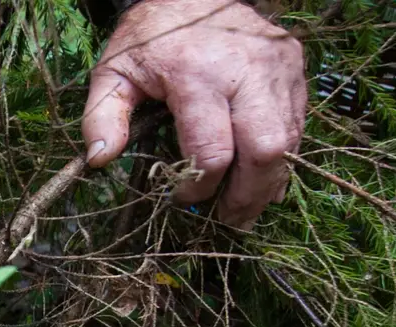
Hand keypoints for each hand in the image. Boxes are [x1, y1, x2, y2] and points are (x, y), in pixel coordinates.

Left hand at [81, 0, 306, 229]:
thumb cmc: (150, 37)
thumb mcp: (114, 71)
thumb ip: (102, 116)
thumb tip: (99, 160)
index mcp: (198, 75)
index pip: (212, 151)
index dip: (199, 186)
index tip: (181, 197)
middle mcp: (247, 70)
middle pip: (264, 150)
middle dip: (248, 195)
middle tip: (229, 220)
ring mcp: (278, 67)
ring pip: (288, 141)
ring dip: (268, 181)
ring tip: (245, 207)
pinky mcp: (294, 67)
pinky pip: (296, 123)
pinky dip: (281, 154)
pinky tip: (260, 175)